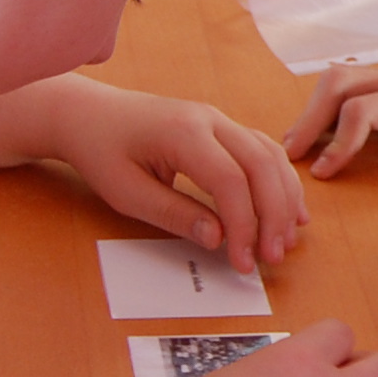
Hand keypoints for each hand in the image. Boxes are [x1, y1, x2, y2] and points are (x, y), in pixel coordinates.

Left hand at [61, 84, 308, 273]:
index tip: (243, 262)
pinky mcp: (223, 128)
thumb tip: (218, 239)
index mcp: (183, 132)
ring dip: (284, 198)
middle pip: (261, 165)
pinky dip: (280, 181)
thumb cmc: (101, 151)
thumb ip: (174, 214)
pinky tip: (289, 208)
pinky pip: (263, 151)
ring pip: (270, 156)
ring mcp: (219, 120)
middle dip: (274, 215)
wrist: (88, 114)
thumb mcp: (126, 192)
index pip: (231, 181)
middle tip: (274, 257)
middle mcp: (210, 119)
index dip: (244, 225)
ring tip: (287, 239)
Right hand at [283, 55, 377, 186]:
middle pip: (338, 86)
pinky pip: (354, 89)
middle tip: (290, 158)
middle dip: (309, 120)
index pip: (363, 110)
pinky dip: (330, 108)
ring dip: (315, 111)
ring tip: (298, 147)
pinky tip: (325, 134)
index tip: (326, 174)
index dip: (340, 143)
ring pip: (341, 82)